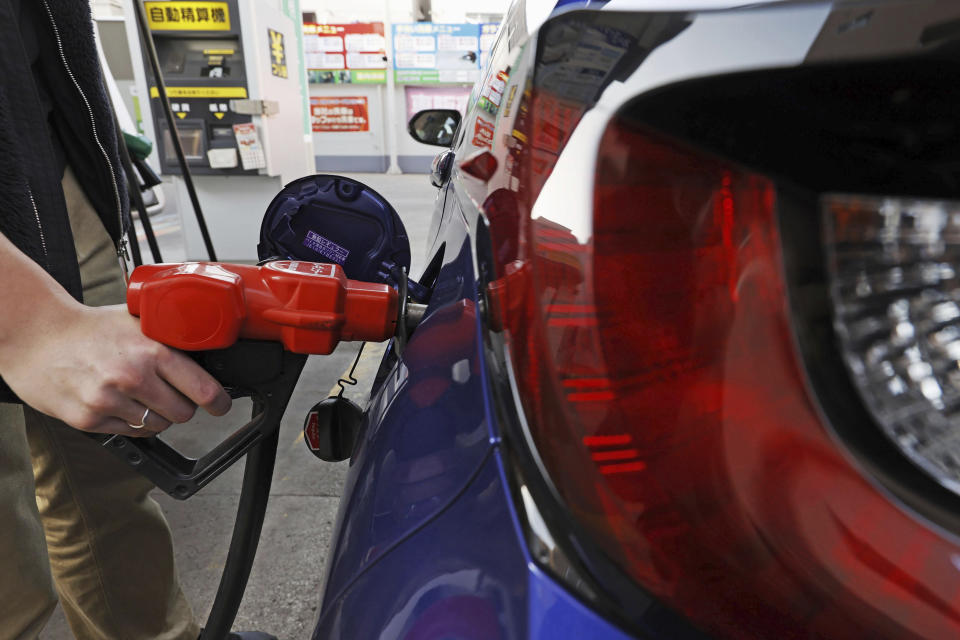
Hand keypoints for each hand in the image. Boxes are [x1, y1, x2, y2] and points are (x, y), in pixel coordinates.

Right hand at [0, 303, 230, 436]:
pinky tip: (118, 402)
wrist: (36, 335)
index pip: (204, 390)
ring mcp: (109, 400)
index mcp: (152, 350)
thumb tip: (207, 356)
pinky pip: (130, 432)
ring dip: (156, 415)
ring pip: (158, 426)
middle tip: (170, 394)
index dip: (219, 402)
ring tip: (138, 394)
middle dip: (182, 406)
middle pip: (184, 413)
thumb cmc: (89, 327)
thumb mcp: (138, 322)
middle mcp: (133, 377)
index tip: (221, 405)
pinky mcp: (88, 419)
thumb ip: (170, 341)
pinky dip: (130, 422)